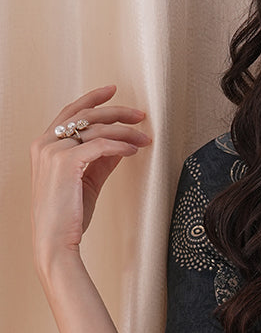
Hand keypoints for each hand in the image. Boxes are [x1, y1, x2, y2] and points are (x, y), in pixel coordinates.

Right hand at [30, 84, 151, 275]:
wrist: (55, 241)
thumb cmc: (67, 216)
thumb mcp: (86, 181)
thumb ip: (101, 160)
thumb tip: (122, 145)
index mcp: (44, 145)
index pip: (70, 112)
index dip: (92, 99)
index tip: (112, 91)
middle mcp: (45, 143)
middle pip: (85, 115)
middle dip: (116, 111)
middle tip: (140, 114)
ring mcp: (52, 151)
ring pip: (95, 128)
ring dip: (125, 131)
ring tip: (145, 138)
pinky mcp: (65, 162)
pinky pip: (100, 145)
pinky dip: (121, 145)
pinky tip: (134, 150)